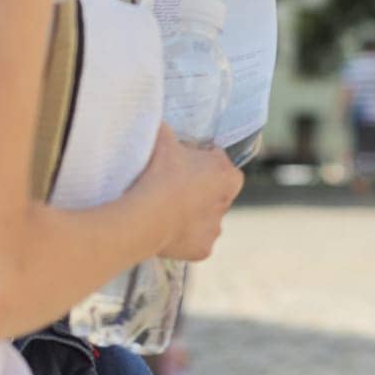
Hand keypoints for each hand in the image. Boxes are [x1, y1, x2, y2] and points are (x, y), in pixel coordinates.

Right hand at [132, 123, 243, 260]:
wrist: (147, 214)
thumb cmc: (159, 172)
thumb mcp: (163, 138)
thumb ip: (168, 131)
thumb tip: (161, 123)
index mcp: (227, 175)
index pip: (219, 163)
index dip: (202, 161)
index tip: (183, 163)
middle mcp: (227, 203)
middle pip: (214, 192)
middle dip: (199, 190)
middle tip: (172, 187)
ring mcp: (215, 228)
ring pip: (206, 219)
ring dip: (192, 215)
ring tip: (166, 210)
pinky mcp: (203, 250)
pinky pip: (194, 242)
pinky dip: (183, 238)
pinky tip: (166, 231)